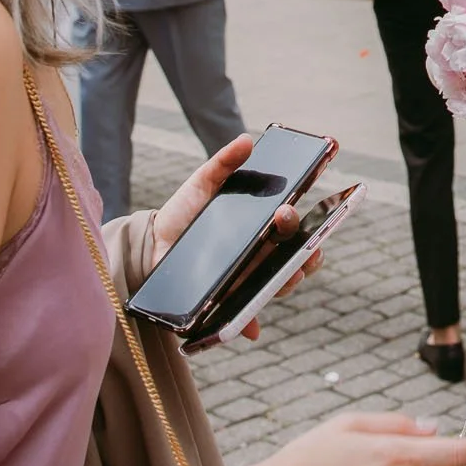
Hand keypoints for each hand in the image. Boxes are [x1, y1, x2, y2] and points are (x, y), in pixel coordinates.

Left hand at [153, 137, 320, 342]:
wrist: (151, 245)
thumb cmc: (185, 213)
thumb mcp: (203, 184)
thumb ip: (224, 162)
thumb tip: (247, 140)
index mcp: (263, 228)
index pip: (299, 230)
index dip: (314, 225)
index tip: (312, 213)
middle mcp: (262, 256)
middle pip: (298, 259)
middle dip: (308, 252)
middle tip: (297, 236)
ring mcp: (246, 281)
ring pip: (278, 286)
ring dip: (288, 281)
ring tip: (288, 274)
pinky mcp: (226, 302)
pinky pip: (244, 317)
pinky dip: (250, 323)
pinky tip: (253, 326)